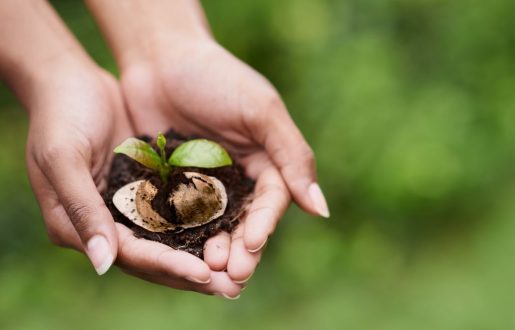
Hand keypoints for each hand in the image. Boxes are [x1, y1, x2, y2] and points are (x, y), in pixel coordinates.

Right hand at [25, 64, 242, 296]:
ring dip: (204, 253)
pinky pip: (179, 210)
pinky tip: (233, 226)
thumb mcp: (63, 158)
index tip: (205, 274)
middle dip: (194, 272)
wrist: (69, 80)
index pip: (130, 255)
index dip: (168, 266)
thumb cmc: (58, 116)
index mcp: (78, 227)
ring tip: (242, 265)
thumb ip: (83, 209)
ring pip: (172, 240)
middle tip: (234, 285)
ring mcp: (130, 207)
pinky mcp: (149, 187)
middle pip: (155, 258)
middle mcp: (107, 224)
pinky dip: (203, 221)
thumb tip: (104, 264)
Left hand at [119, 40, 329, 283]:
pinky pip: (176, 218)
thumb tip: (321, 208)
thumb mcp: (260, 110)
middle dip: (239, 250)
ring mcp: (203, 185)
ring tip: (205, 275)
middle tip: (230, 277)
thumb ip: (292, 156)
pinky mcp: (170, 187)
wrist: (159, 56)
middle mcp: (238, 178)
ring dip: (211, 252)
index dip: (264, 225)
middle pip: (243, 222)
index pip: (272, 201)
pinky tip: (174, 257)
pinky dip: (178, 240)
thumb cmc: (216, 76)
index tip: (252, 244)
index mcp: (266, 161)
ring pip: (212, 228)